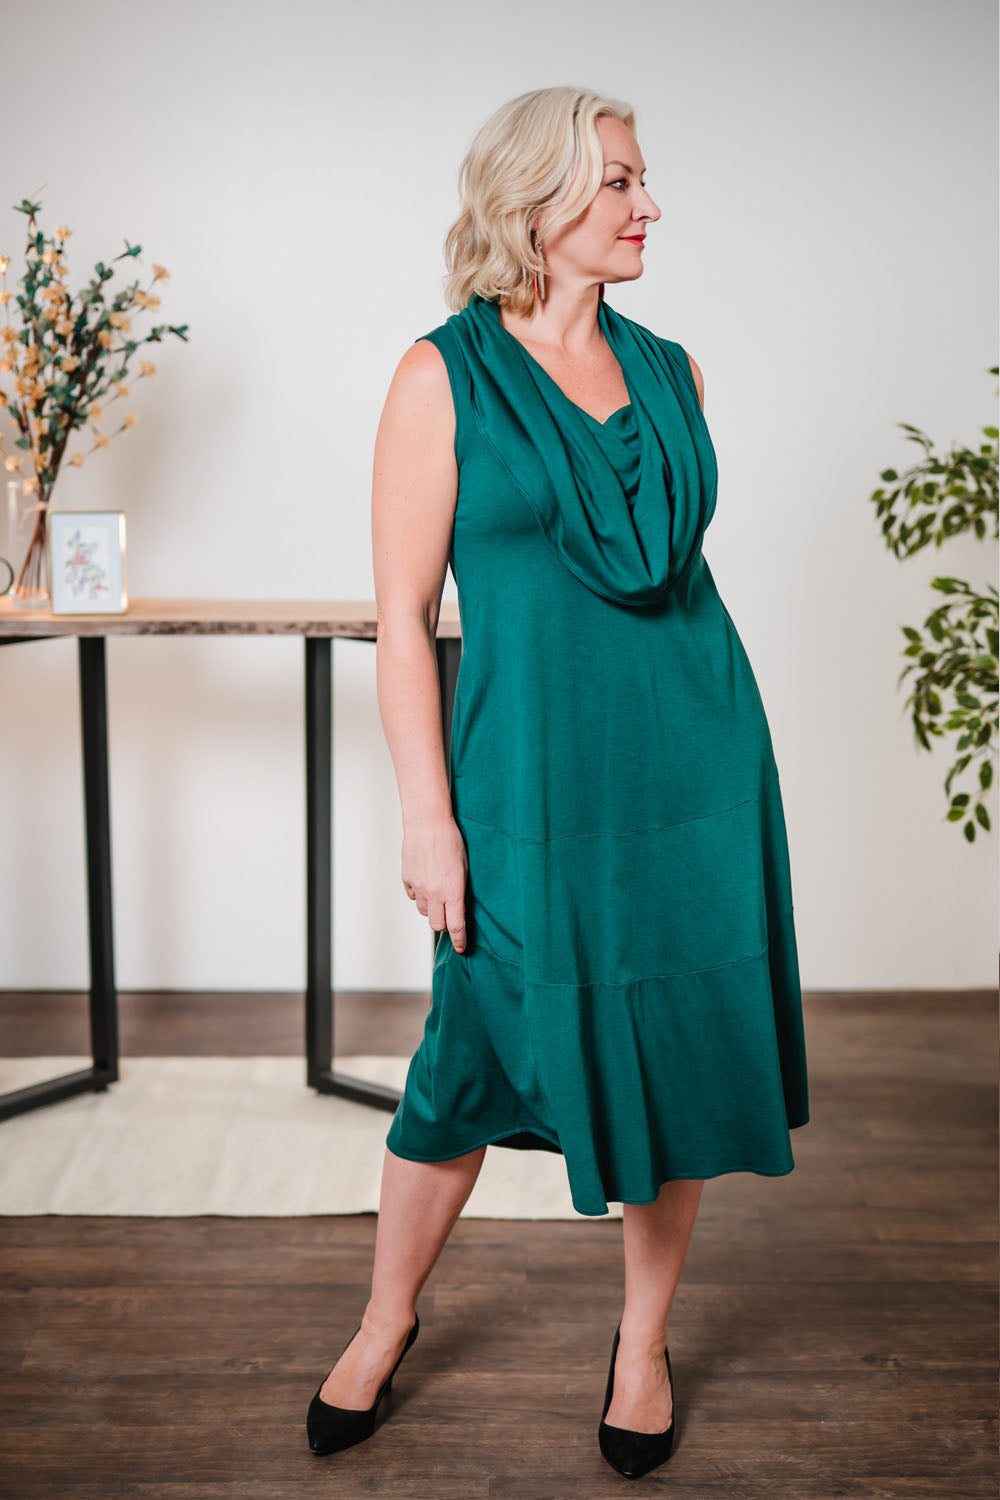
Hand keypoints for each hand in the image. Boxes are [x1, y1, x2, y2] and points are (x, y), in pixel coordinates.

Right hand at [401, 815, 467, 952]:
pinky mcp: (407, 880)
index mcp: (452, 891)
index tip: (462, 948)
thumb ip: (460, 891)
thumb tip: (459, 909)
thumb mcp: (464, 868)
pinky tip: (425, 880)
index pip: (456, 926)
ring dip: (431, 908)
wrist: (427, 823)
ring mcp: (418, 887)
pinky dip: (419, 894)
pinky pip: (413, 896)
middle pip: (437, 924)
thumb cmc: (451, 841)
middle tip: (449, 915)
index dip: (459, 940)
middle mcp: (434, 893)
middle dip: (444, 924)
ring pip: (423, 911)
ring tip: (436, 891)